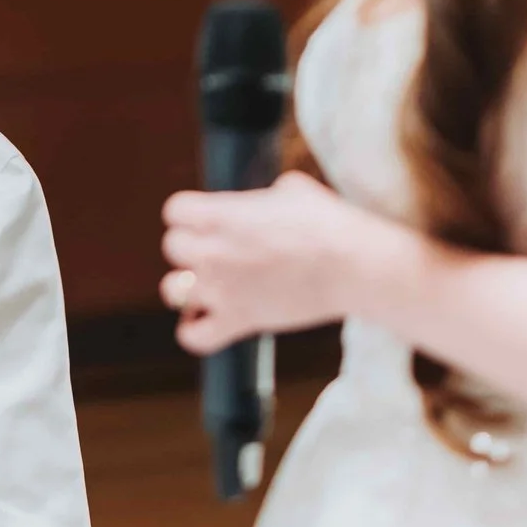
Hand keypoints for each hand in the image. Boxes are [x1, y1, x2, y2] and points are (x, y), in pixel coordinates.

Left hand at [159, 171, 425, 353]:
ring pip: (172, 290)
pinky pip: (194, 336)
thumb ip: (263, 197)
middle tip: (219, 247)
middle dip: (192, 244)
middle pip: (172, 246)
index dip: (190, 213)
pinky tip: (205, 318)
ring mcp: (222, 289)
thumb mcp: (293, 189)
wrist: (355, 265)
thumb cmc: (329, 223)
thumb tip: (265, 203)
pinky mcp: (239, 321)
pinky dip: (193, 330)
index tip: (208, 217)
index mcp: (220, 214)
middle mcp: (212, 251)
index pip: (175, 210)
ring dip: (187, 285)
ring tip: (210, 282)